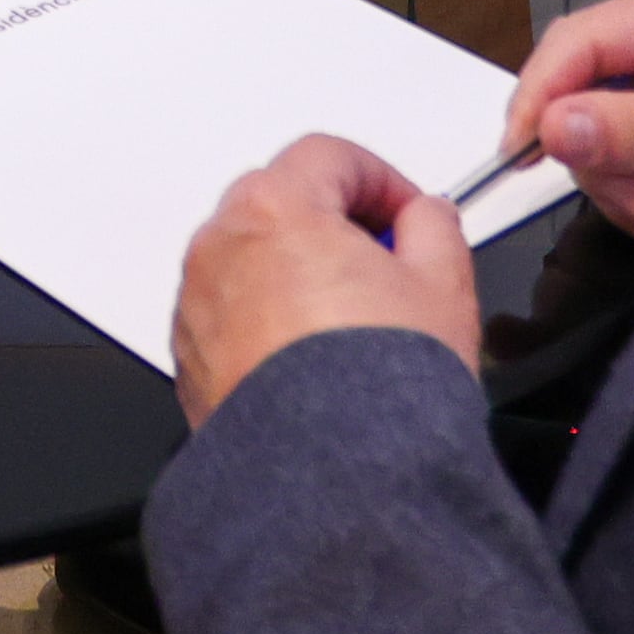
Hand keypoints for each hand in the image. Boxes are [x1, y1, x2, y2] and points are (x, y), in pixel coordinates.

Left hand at [173, 133, 482, 424]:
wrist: (334, 477)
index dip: (381, 180)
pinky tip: (315, 363)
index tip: (409, 216)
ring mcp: (196, 305)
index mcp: (275, 208)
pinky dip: (266, 323)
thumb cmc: (378, 384)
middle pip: (279, 202)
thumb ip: (435, 227)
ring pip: (250, 262)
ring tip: (352, 323)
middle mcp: (219, 248)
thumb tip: (426, 216)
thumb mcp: (443, 285)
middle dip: (332, 223)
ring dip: (294, 272)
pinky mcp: (190, 360)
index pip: (328, 156)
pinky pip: (230, 317)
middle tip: (385, 265)